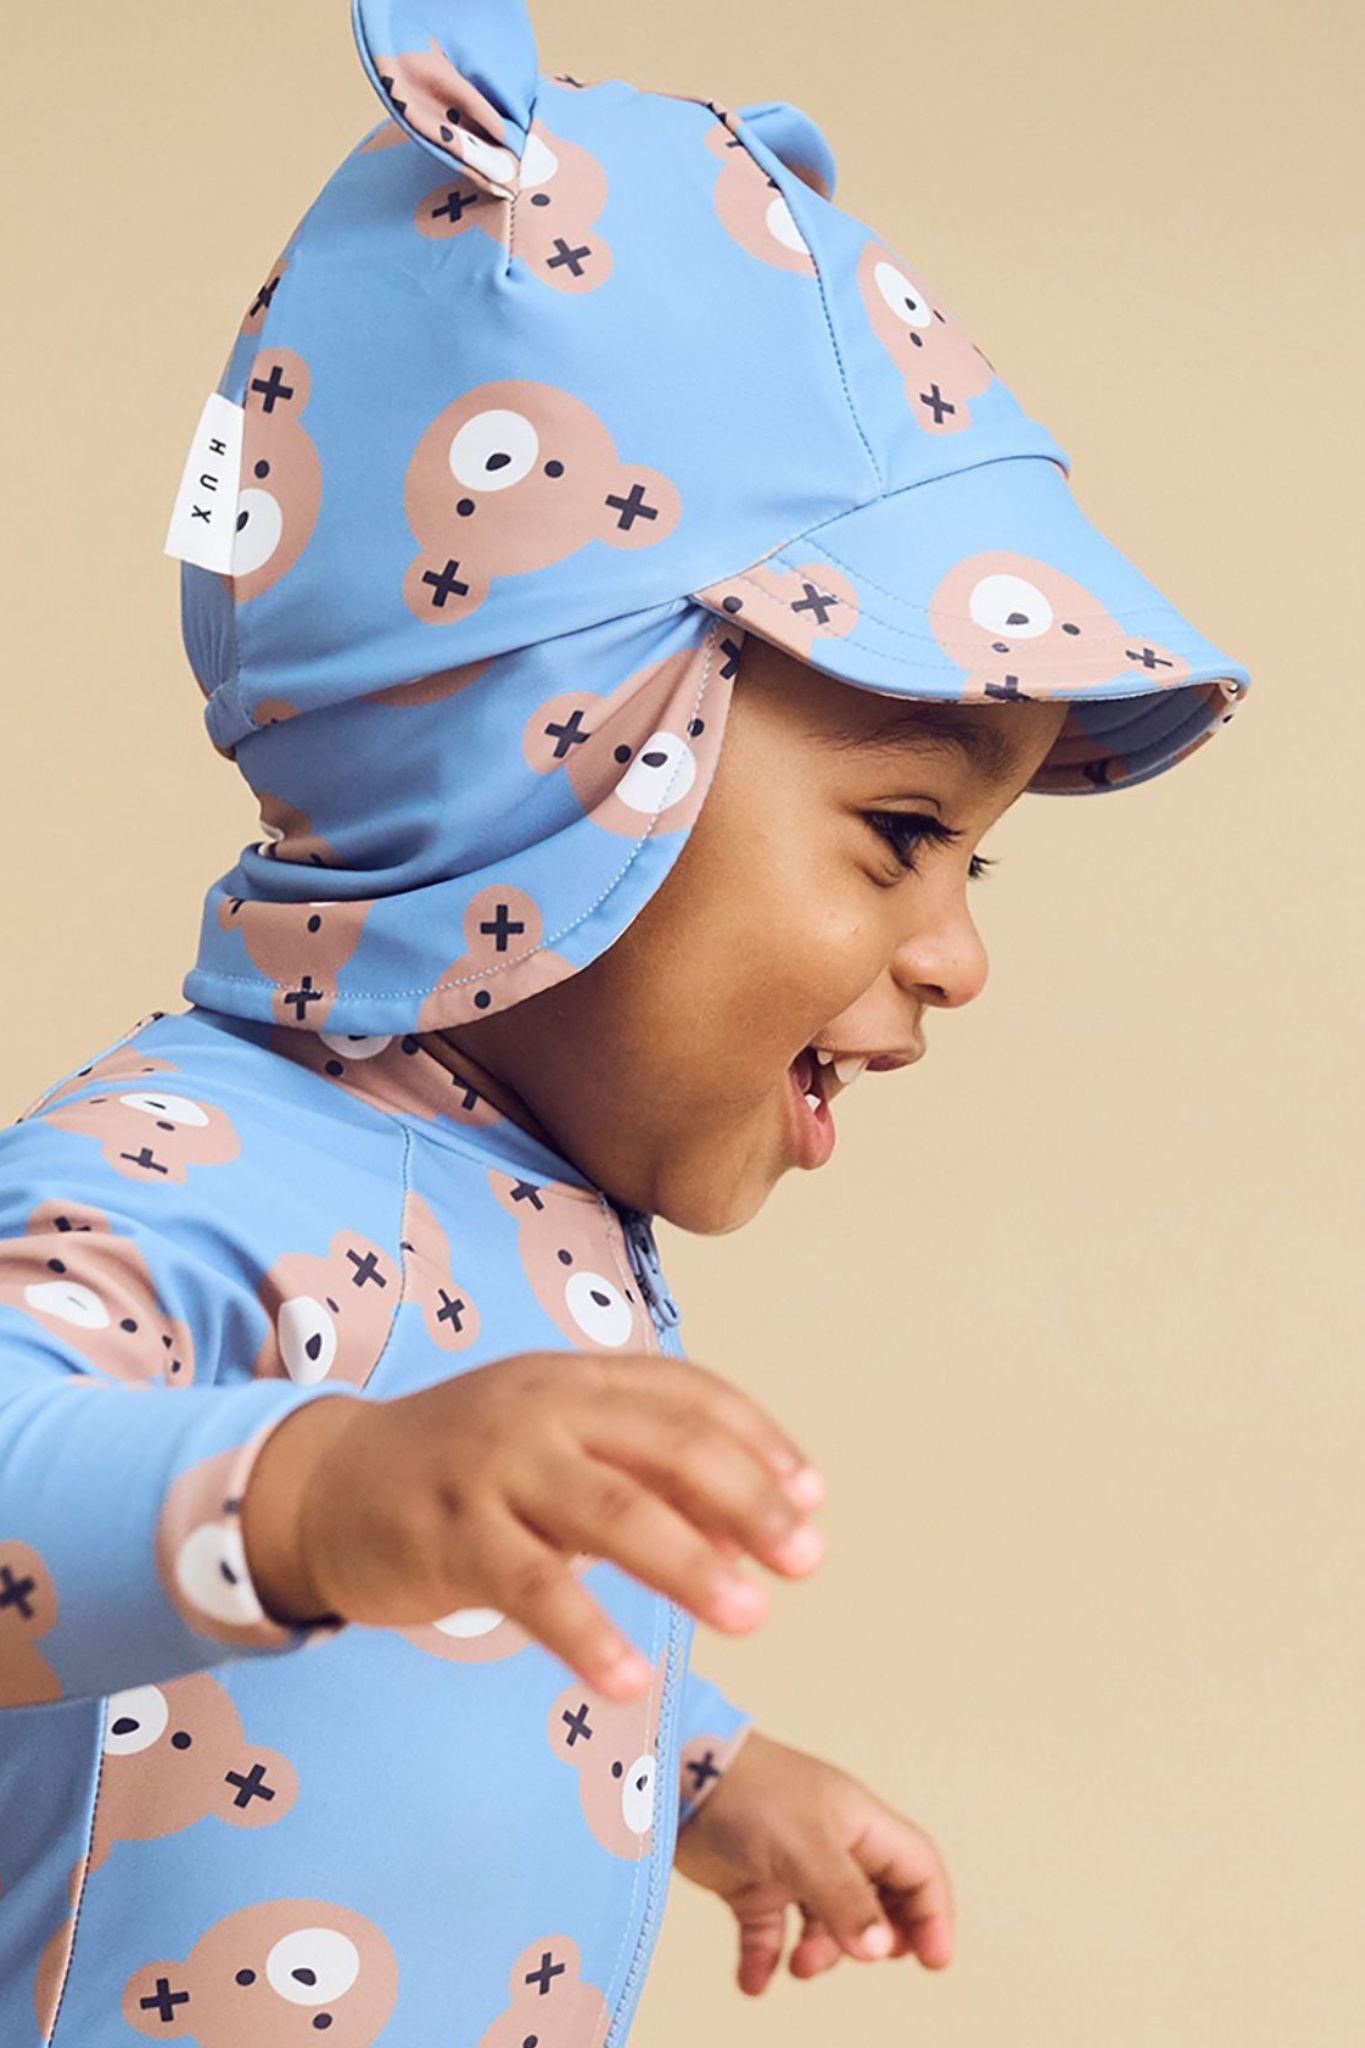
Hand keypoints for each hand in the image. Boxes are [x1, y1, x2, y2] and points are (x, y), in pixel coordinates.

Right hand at [239, 1351, 825, 1699]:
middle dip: (749, 1502)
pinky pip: (531, 1586)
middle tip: (805, 1561)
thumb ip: (642, 1480)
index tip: (812, 1497)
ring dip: (689, 1564)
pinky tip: (628, 1680)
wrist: (322, 1484)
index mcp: (574, 1376)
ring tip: (749, 1617)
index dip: (759, 1442)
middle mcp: (542, 1405)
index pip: (689, 1394)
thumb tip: (749, 1536)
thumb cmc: (463, 1475)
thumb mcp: (555, 1453)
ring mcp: (494, 1465)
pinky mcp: (449, 1531)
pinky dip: (585, 1633)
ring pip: (611, 1509)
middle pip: (668, 1445)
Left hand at [674, 1729, 953, 1992]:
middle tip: (864, 1957)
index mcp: (858, 1823)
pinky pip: (769, 1932)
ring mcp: (790, 1864)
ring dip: (820, 1953)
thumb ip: (845, 1898)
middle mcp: (831, 1844)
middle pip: (879, 1900)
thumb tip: (881, 1949)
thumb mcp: (805, 1846)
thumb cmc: (748, 1793)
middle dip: (878, 1937)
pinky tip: (753, 1981)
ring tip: (799, 1966)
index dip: (932, 1913)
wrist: (674, 1776)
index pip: (916, 1868)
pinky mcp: (751, 1882)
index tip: (933, 1961)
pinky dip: (765, 1959)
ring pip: (826, 1924)